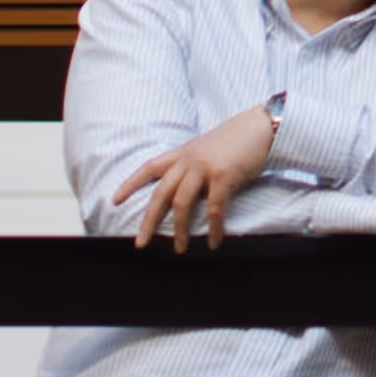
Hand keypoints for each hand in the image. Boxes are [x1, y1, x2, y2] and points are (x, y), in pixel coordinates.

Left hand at [119, 102, 276, 250]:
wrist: (260, 126)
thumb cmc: (237, 140)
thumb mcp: (207, 150)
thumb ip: (193, 166)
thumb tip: (187, 188)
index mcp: (182, 154)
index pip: (148, 168)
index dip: (130, 184)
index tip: (115, 200)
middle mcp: (188, 161)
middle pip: (160, 193)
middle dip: (148, 220)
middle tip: (140, 243)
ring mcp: (205, 168)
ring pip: (182, 203)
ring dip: (179, 230)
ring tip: (179, 249)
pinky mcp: (224, 176)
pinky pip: (214, 208)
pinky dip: (213, 228)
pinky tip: (213, 242)